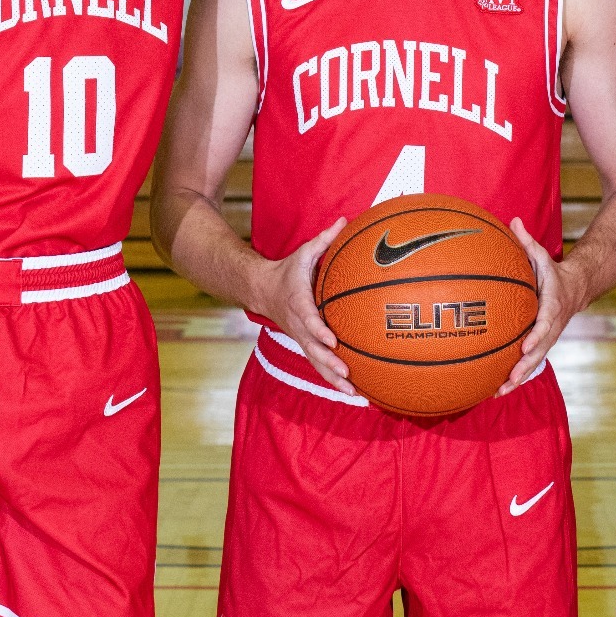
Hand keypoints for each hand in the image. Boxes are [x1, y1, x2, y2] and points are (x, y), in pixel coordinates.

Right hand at [250, 218, 352, 394]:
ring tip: (355, 396)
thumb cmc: (287, 271)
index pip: (309, 320)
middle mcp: (300, 326)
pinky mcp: (305, 345)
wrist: (260, 290)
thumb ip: (324, 239)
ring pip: (317, 363)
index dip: (319, 331)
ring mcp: (302, 338)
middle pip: (314, 350)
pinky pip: (320, 364)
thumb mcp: (304, 253)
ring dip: (334, 380)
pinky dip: (334, 379)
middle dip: (330, 364)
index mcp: (299, 304)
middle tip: (347, 375)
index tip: (332, 341)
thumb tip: (345, 220)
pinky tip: (354, 392)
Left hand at [498, 217, 580, 395]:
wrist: (576, 288)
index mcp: (552, 306)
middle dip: (525, 366)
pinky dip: (515, 376)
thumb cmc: (552, 271)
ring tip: (499, 393)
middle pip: (539, 351)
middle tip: (510, 379)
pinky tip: (496, 389)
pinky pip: (528, 362)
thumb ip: (527, 241)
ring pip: (533, 362)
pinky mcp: (540, 344)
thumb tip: (512, 220)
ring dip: (518, 378)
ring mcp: (546, 338)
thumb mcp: (541, 255)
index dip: (536, 336)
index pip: (545, 324)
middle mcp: (550, 327)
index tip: (524, 346)